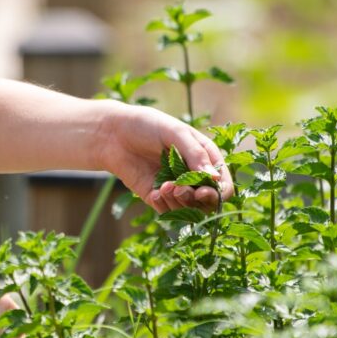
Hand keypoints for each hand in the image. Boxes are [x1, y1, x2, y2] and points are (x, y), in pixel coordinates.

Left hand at [98, 103, 232, 213]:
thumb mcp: (175, 133)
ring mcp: (175, 187)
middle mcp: (193, 174)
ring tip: (163, 187)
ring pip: (189, 209)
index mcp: (205, 157)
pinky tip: (154, 192)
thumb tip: (216, 179)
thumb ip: (196, 155)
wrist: (113, 133)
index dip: (218, 192)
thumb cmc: (147, 126)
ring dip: (178, 202)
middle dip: (197, 200)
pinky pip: (168, 211)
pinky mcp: (157, 196)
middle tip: (179, 190)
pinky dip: (163, 206)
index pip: (223, 184)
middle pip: (208, 201)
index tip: (202, 191)